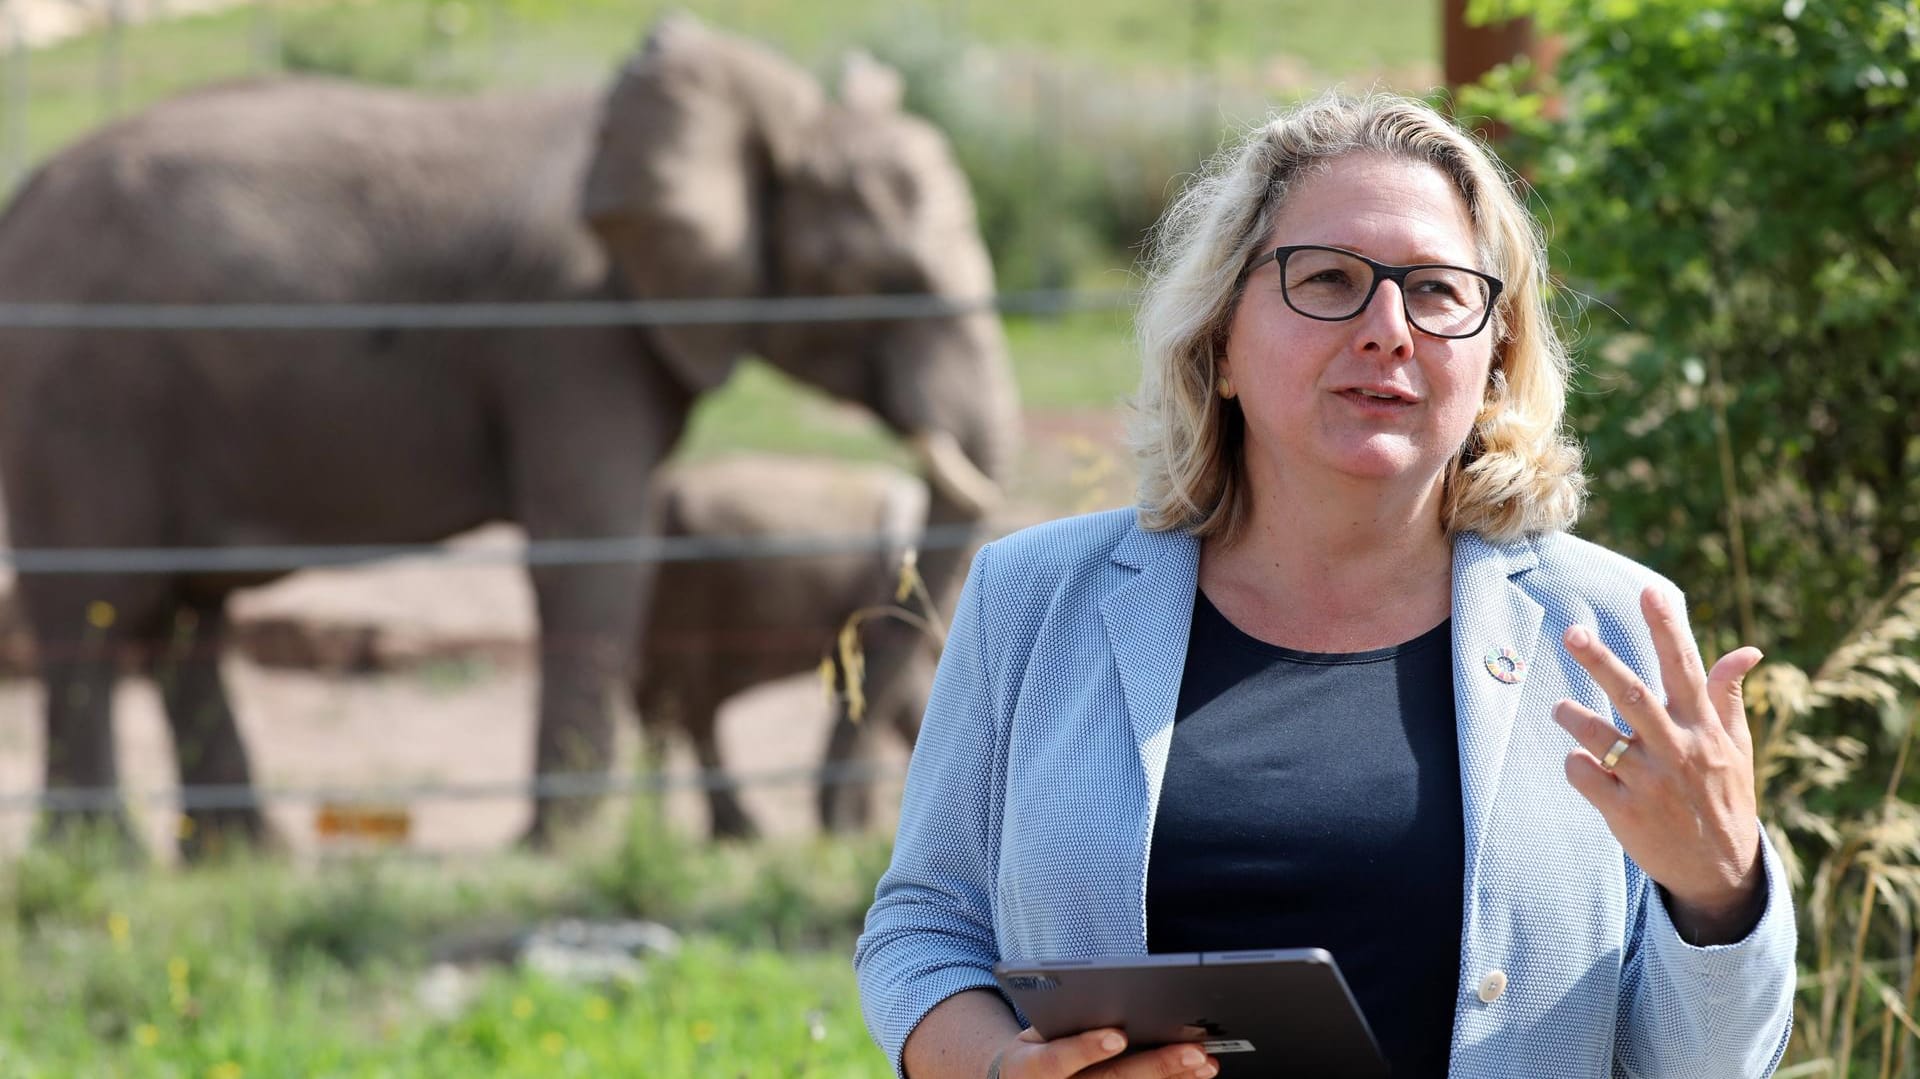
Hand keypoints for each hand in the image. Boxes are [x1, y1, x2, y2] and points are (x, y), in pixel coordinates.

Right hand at [994, 1027, 1217, 1078]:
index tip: (1118, 1035)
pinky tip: (1194, 1076)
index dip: (1086, 1049)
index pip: (1058, 1060)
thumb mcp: (1035, 1034)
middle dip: (1156, 1065)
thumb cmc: (1036, 1051)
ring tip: (1205, 1063)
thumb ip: (1065, 1023)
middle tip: (1193, 1050)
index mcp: (1030, 1069)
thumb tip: (1114, 1004)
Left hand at [1550, 585, 1766, 944]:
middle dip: (1600, 661)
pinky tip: (1582, 765)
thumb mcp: (1736, 747)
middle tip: (1573, 632)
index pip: (1686, 668)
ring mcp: (1649, 782)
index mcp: (1704, 729)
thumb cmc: (1725, 797)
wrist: (1720, 872)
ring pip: (1598, 737)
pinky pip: (1586, 776)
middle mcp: (1677, 750)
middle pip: (1633, 695)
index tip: (1651, 591)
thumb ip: (1727, 697)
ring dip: (1573, 715)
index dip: (1669, 629)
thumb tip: (1748, 651)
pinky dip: (1576, 764)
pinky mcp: (1624, 812)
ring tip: (1561, 706)